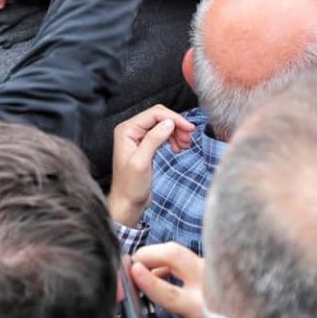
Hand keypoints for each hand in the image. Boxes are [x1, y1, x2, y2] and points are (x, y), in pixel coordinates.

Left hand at [107, 106, 193, 226]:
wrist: (127, 203)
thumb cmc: (130, 186)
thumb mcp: (142, 162)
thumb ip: (154, 140)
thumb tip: (169, 123)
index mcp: (126, 130)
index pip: (154, 114)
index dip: (174, 118)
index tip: (189, 129)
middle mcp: (131, 130)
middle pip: (159, 117)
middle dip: (176, 125)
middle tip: (188, 138)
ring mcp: (138, 137)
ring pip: (162, 125)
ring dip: (176, 132)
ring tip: (185, 145)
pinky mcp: (145, 145)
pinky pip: (162, 134)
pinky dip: (173, 138)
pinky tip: (179, 148)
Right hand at [130, 243, 210, 317]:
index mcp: (200, 308)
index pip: (171, 292)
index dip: (150, 282)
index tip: (133, 272)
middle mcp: (206, 283)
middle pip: (175, 256)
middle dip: (149, 254)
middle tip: (130, 263)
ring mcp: (209, 271)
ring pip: (179, 251)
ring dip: (156, 253)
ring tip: (139, 265)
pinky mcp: (210, 265)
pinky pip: (184, 255)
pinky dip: (165, 258)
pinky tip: (156, 270)